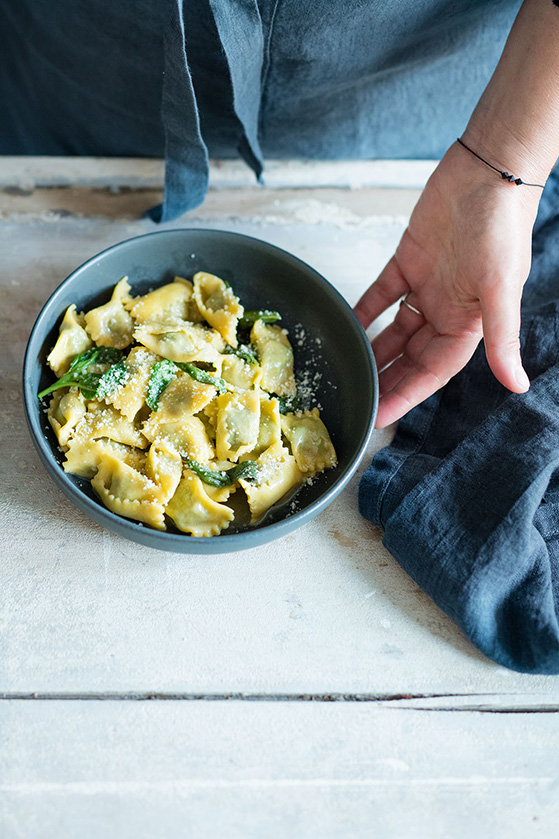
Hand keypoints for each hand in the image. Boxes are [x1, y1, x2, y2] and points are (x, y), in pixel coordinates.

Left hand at [354, 141, 540, 427]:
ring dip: (373, 350)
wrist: (487, 169)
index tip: (380, 416)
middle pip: (410, 357)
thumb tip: (517, 385)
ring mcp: (427, 287)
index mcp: (469, 323)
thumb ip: (501, 339)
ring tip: (347, 370)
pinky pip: (382, 294)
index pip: (433, 372)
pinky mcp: (409, 261)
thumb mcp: (500, 289)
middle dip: (386, 380)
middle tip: (356, 400)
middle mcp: (447, 310)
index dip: (407, 395)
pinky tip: (346, 325)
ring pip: (394, 330)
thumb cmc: (501, 225)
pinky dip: (365, 310)